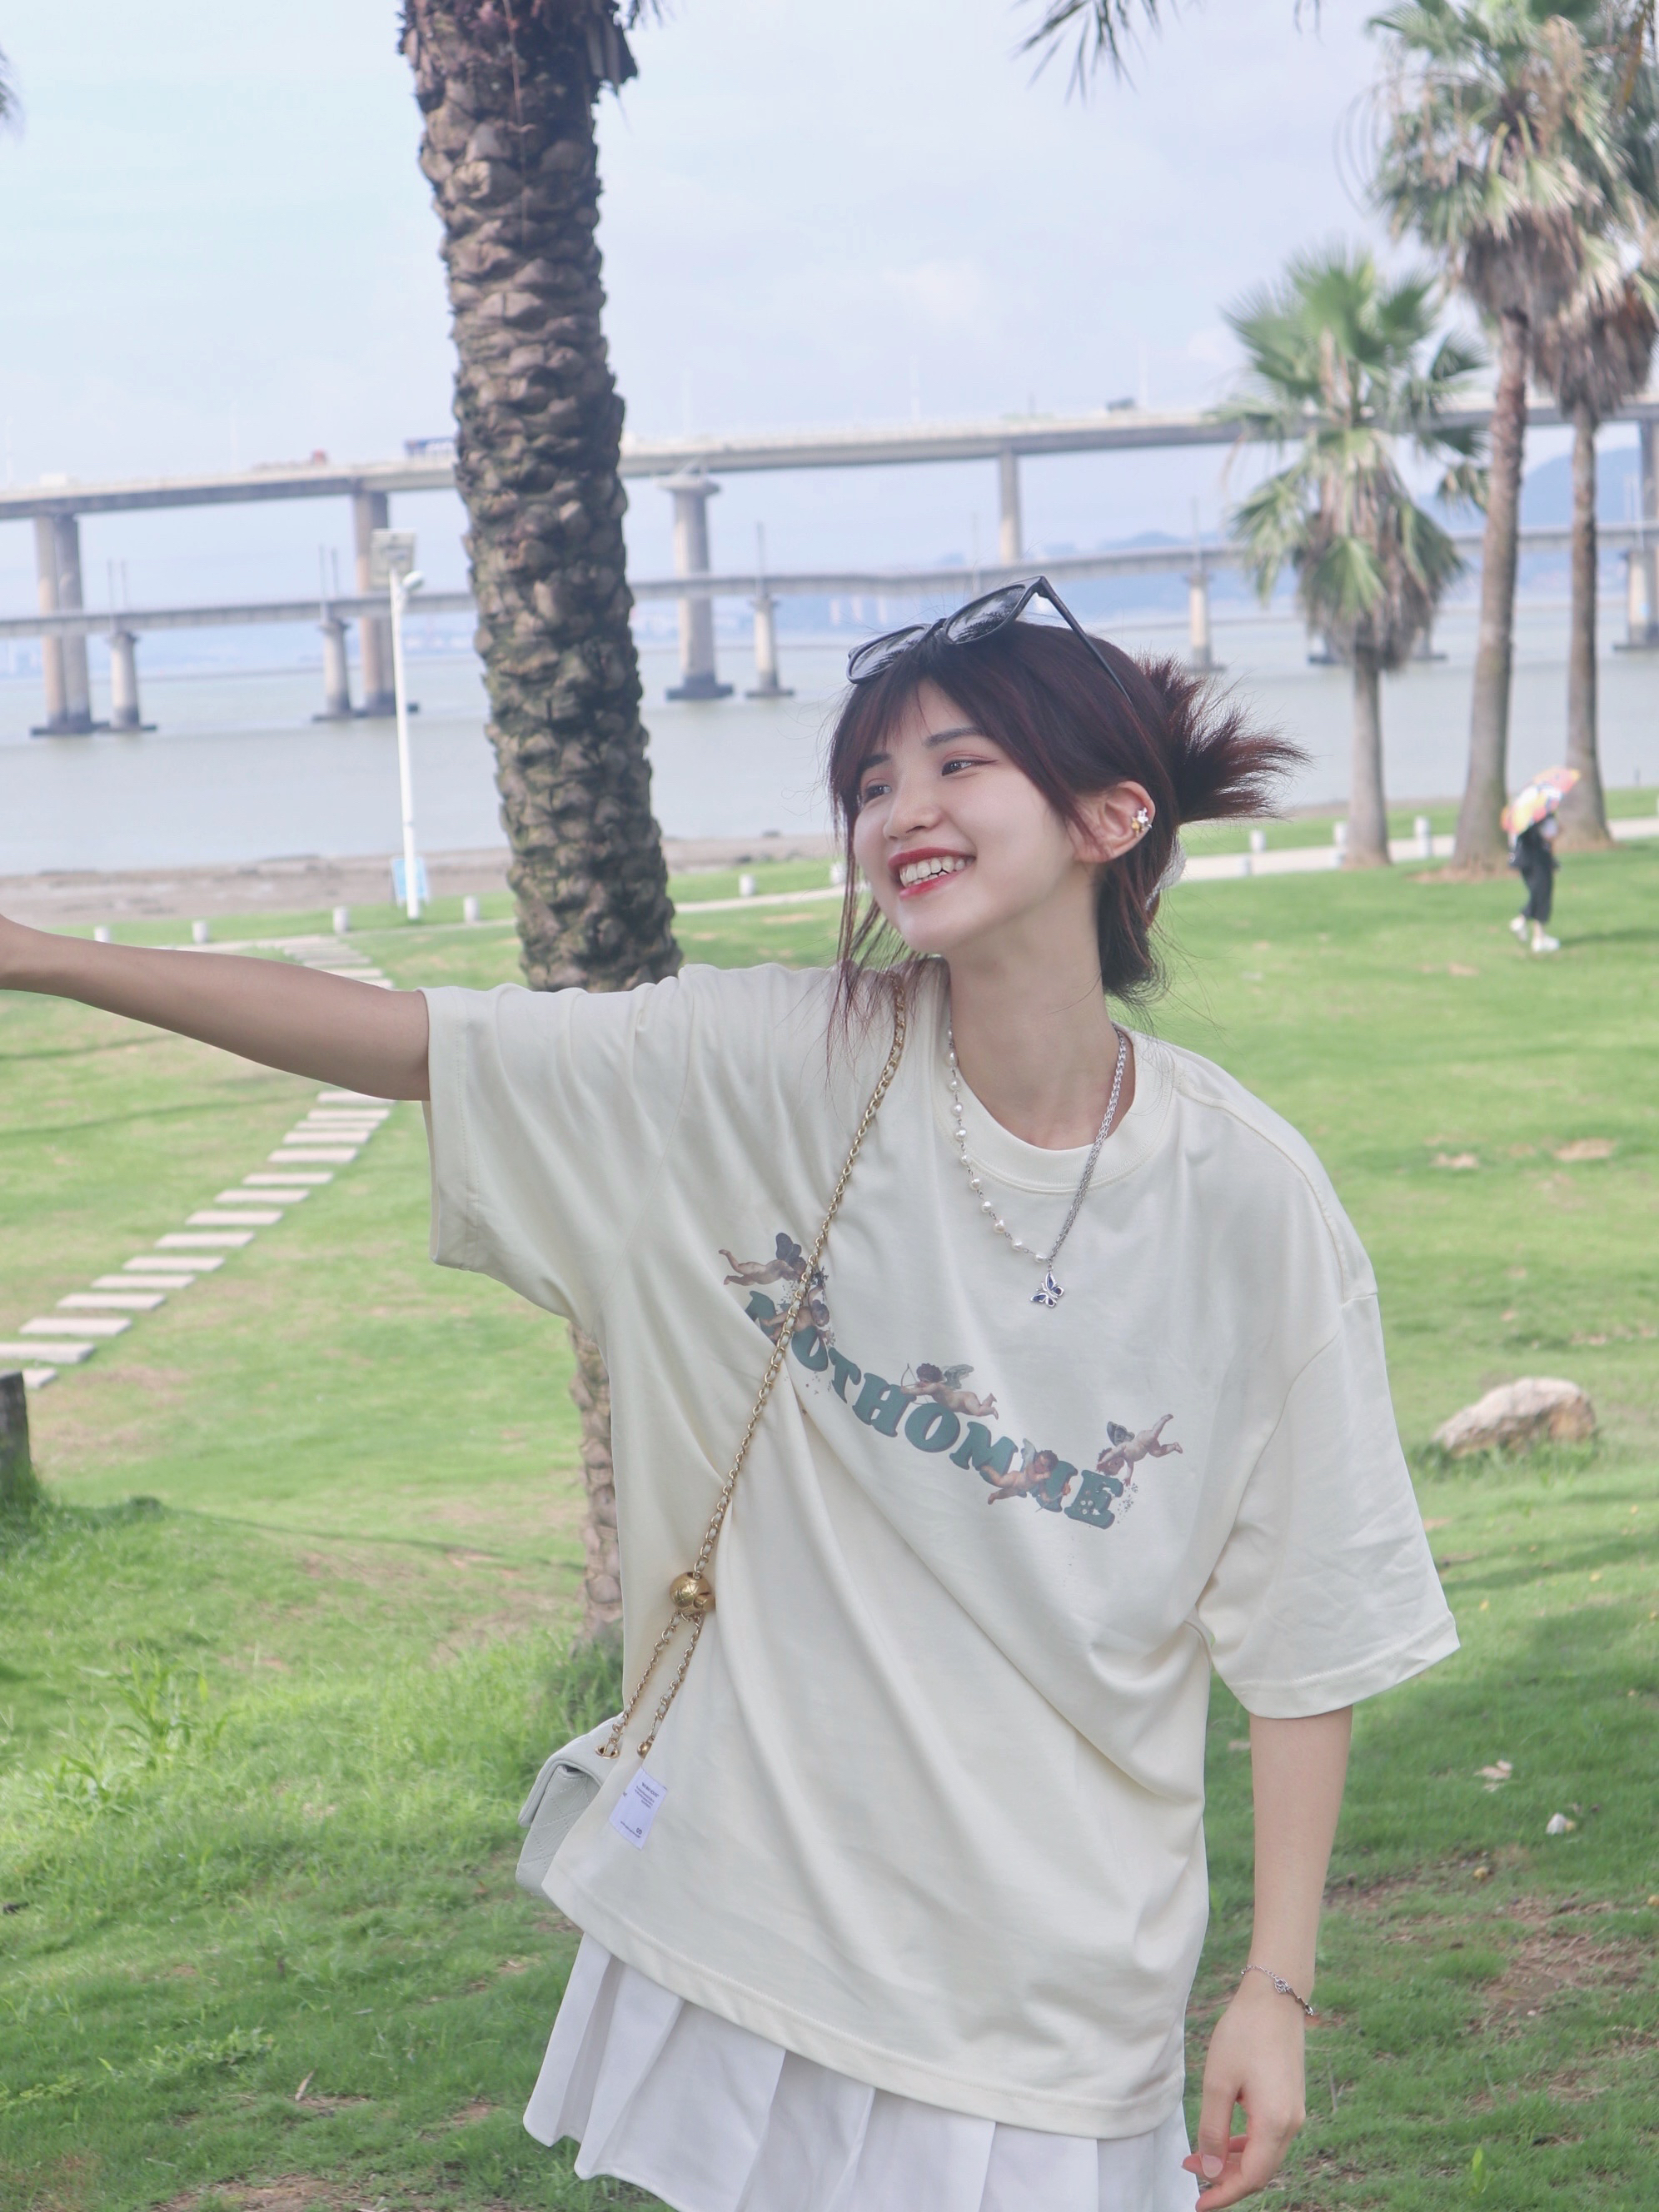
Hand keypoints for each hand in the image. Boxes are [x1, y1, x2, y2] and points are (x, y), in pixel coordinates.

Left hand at [1181, 1974, 1305, 2206]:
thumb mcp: (1219, 2082)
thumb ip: (1213, 2129)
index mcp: (1275, 2123)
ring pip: (1263, 2155)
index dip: (1224, 2194)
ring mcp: (1293, 2113)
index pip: (1251, 2178)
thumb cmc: (1244, 2034)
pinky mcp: (1289, 2101)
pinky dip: (1244, 2144)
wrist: (1275, 1997)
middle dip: (1224, 2178)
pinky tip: (1223, 2139)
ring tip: (1198, 2157)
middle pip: (1259, 2171)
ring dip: (1232, 2161)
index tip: (1198, 2204)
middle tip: (1189, 2171)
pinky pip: (1267, 2137)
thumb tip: (1210, 2170)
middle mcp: (1291, 2124)